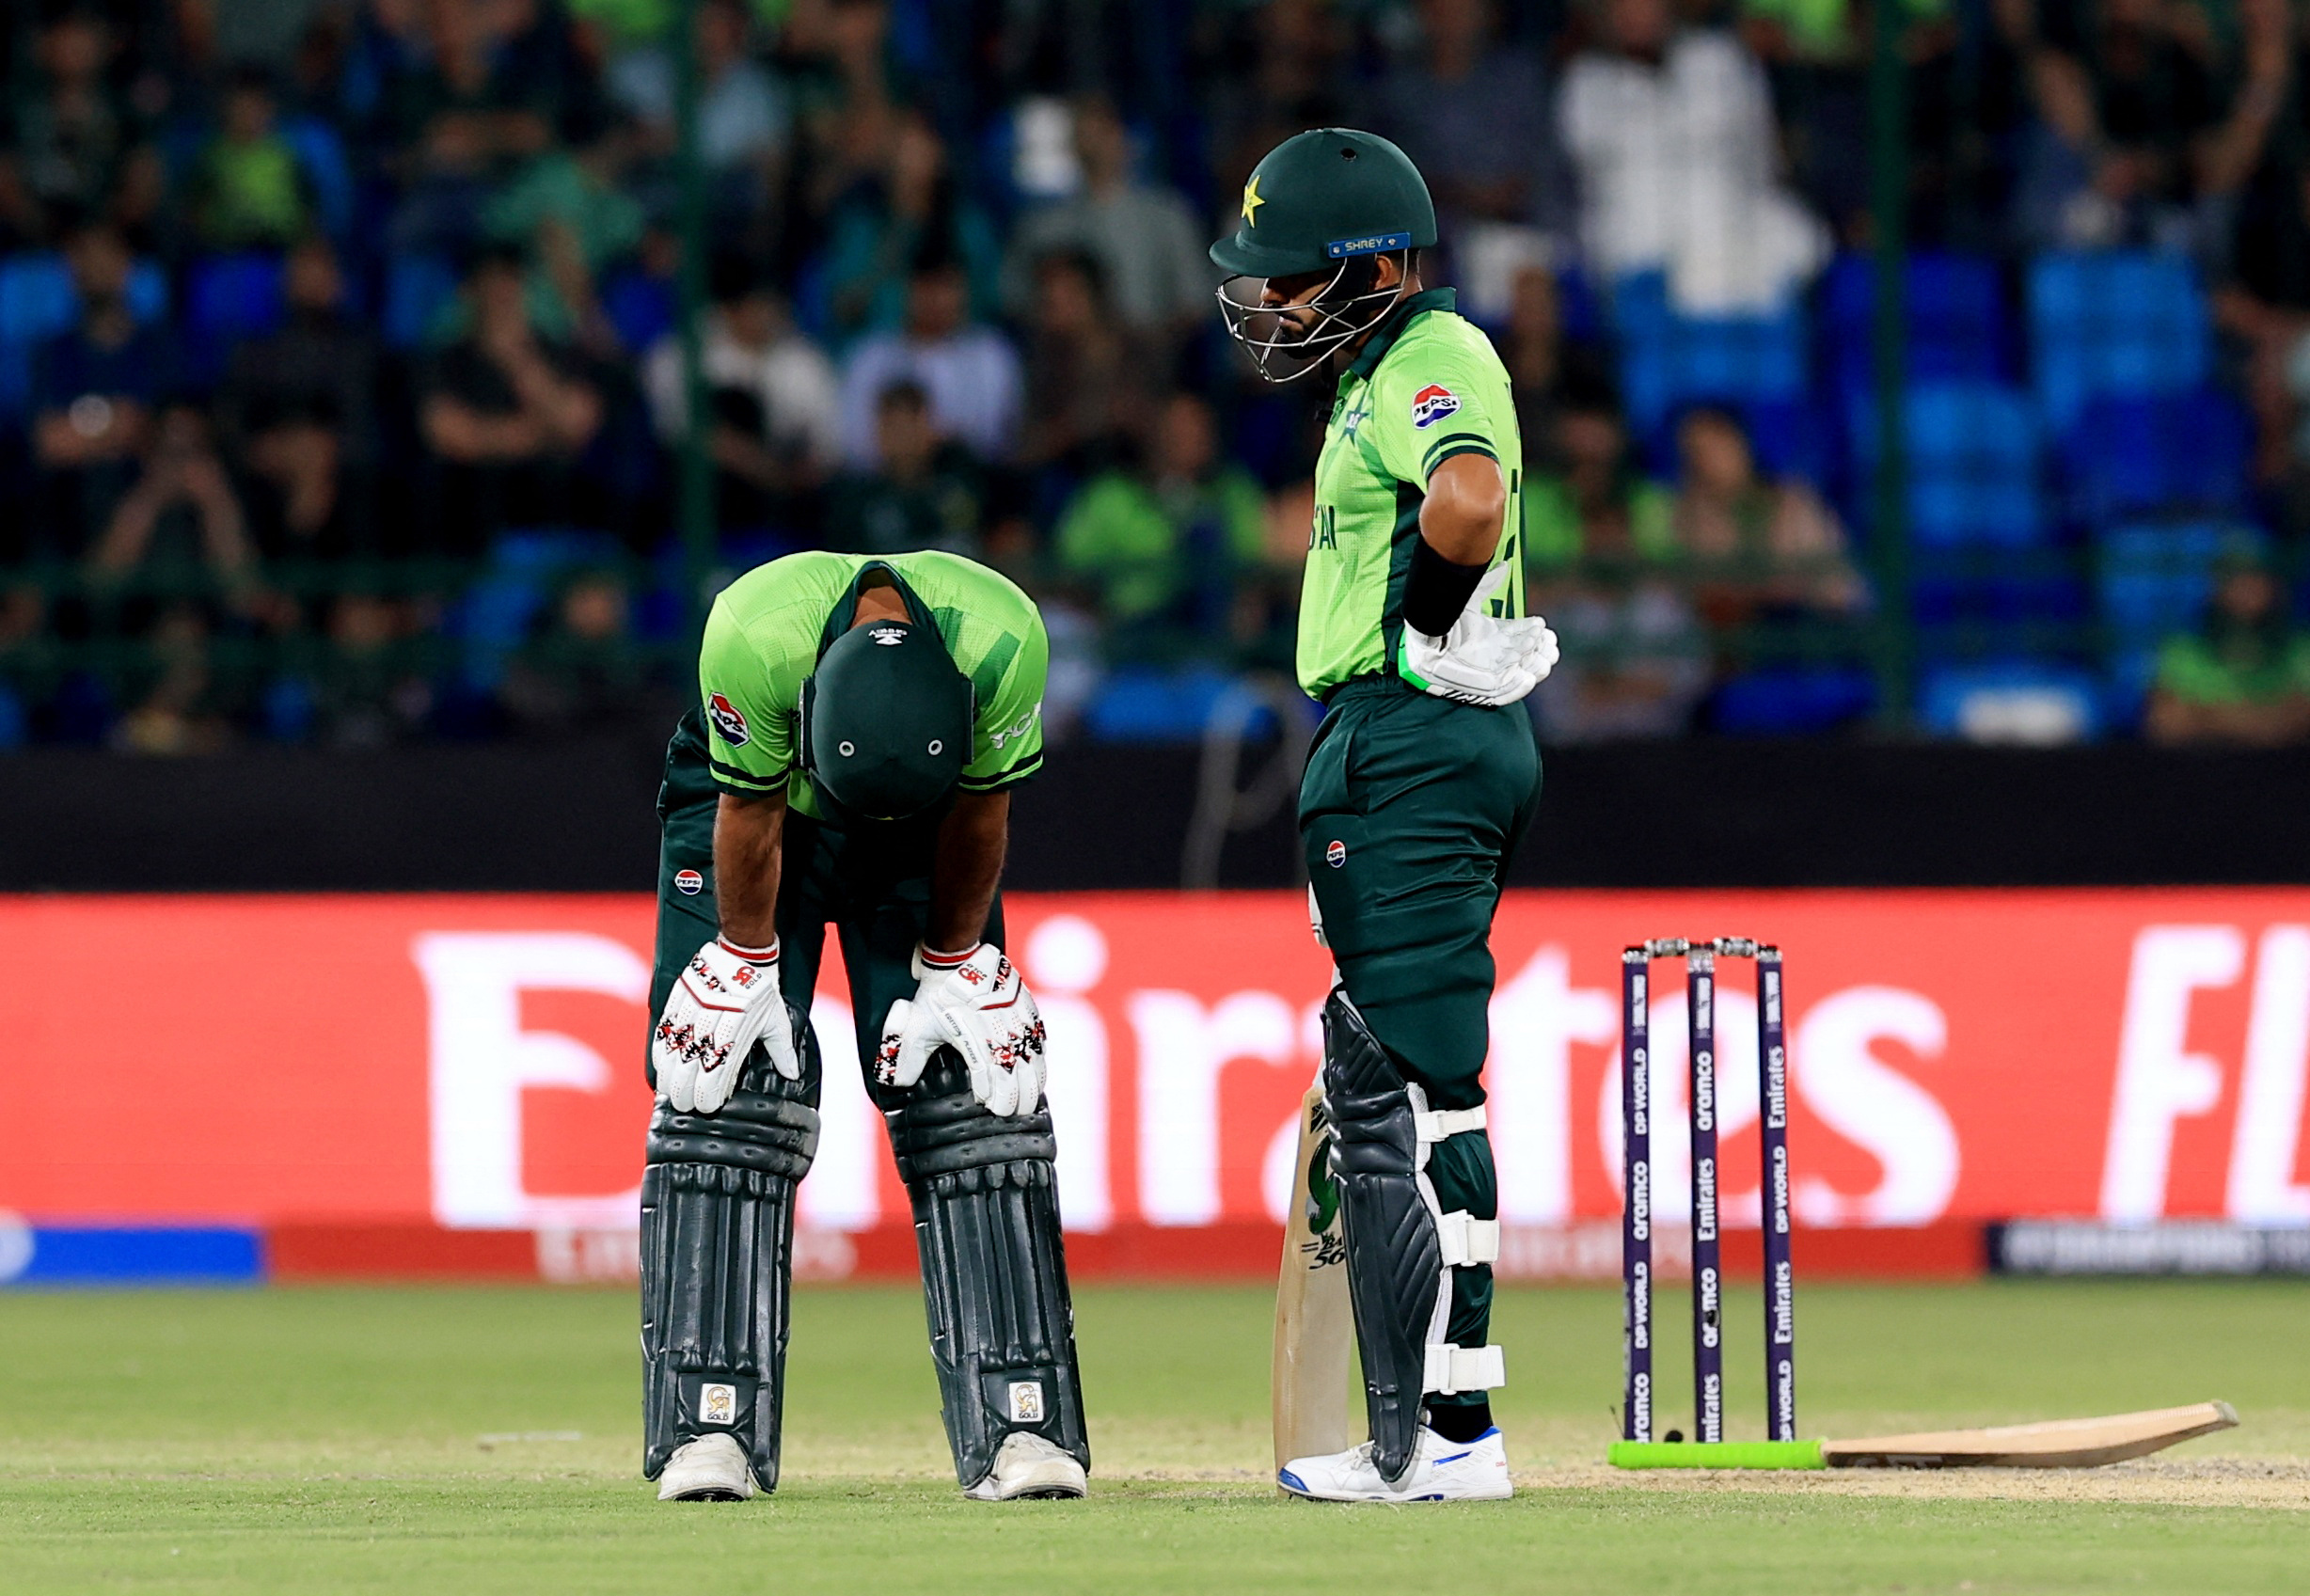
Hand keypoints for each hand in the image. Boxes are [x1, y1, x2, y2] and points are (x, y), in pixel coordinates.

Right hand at [652, 936, 797, 1113]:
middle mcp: (715, 1015)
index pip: (720, 1065)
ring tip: (668, 1093)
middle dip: (685, 1088)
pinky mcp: (681, 994)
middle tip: (683, 1106)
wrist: (744, 953)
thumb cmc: (762, 992)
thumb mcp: (776, 1019)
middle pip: (694, 1059)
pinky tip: (661, 1066)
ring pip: (676, 1044)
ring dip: (670, 1073)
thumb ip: (781, 1050)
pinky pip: (666, 1025)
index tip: (707, 1107)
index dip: (710, 1089)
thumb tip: (792, 1076)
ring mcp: (695, 1004)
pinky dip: (661, 1048)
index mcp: (740, 1024)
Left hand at [874, 943, 1047, 1115]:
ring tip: (1030, 1101)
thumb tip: (899, 1085)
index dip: (992, 1095)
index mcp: (973, 1038)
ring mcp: (1017, 1019)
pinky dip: (1040, 1058)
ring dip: (1034, 1082)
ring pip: (1033, 1057)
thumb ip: (908, 1057)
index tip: (989, 1106)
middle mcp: (999, 1030)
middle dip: (1018, 1098)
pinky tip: (1039, 1071)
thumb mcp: (916, 1026)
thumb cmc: (937, 996)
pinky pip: (1040, 1038)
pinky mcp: (1027, 1008)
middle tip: (1014, 1113)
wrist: (959, 957)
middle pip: (1017, 1072)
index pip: (988, 1075)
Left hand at [1399, 564, 1558, 706]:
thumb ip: (1487, 584)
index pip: (1526, 641)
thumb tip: (1504, 564)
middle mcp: (1497, 658)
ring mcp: (1489, 673)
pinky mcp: (1478, 687)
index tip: (1544, 629)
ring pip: (1522, 677)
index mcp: (1498, 639)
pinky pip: (1501, 694)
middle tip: (1546, 645)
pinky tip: (1528, 677)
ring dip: (1535, 669)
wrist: (1426, 632)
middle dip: (1542, 654)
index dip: (1539, 637)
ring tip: (1541, 659)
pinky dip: (1516, 688)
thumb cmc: (1443, 617)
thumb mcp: (1468, 600)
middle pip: (1530, 660)